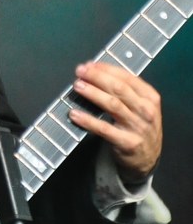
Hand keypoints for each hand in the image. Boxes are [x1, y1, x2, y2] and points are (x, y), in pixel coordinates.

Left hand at [69, 61, 161, 180]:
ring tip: (77, 86)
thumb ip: (124, 90)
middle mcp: (146, 110)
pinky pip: (104, 129)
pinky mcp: (127, 142)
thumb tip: (95, 70)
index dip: (106, 69)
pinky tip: (75, 114)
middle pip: (119, 88)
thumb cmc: (138, 126)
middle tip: (80, 72)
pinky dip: (88, 120)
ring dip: (93, 93)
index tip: (89, 65)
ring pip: (112, 105)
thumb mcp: (140, 106)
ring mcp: (137, 127)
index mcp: (150, 97)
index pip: (127, 77)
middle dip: (97, 77)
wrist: (147, 158)